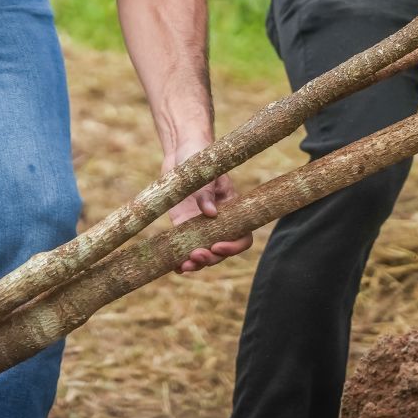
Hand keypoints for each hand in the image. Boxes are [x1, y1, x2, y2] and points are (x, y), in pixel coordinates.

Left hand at [163, 136, 252, 273]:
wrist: (183, 150)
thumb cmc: (200, 157)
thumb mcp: (205, 172)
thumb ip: (206, 192)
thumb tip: (210, 214)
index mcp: (232, 209)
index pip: (242, 235)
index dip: (233, 246)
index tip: (217, 246)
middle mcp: (219, 221)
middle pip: (222, 250)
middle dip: (211, 258)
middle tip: (195, 255)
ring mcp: (200, 225)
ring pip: (204, 253)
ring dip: (196, 264)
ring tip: (183, 267)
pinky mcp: (183, 225)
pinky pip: (185, 247)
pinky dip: (180, 259)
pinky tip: (174, 267)